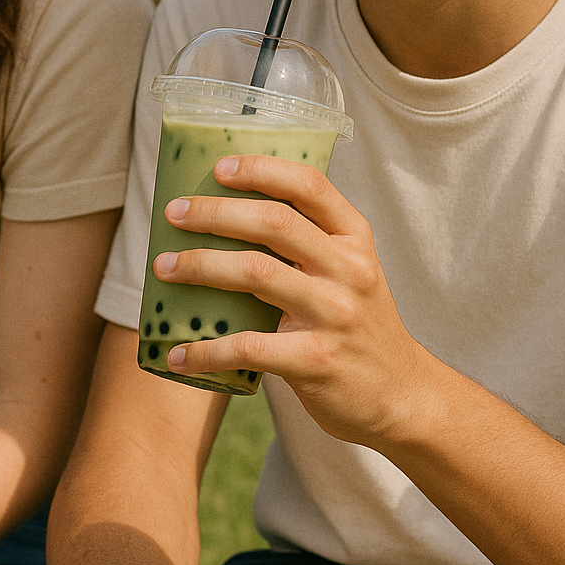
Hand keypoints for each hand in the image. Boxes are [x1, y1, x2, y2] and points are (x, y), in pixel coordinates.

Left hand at [154, 155, 433, 448]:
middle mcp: (349, 270)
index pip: (310, 187)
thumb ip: (311, 244)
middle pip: (273, 223)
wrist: (401, 396)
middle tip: (175, 213)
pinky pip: (246, 346)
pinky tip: (177, 352)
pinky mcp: (314, 360)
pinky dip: (205, 348)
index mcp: (355, 240)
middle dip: (215, 213)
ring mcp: (333, 314)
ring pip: (254, 272)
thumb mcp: (352, 273)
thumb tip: (230, 214)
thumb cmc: (358, 326)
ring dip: (199, 266)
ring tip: (163, 268)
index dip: (262, 170)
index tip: (219, 168)